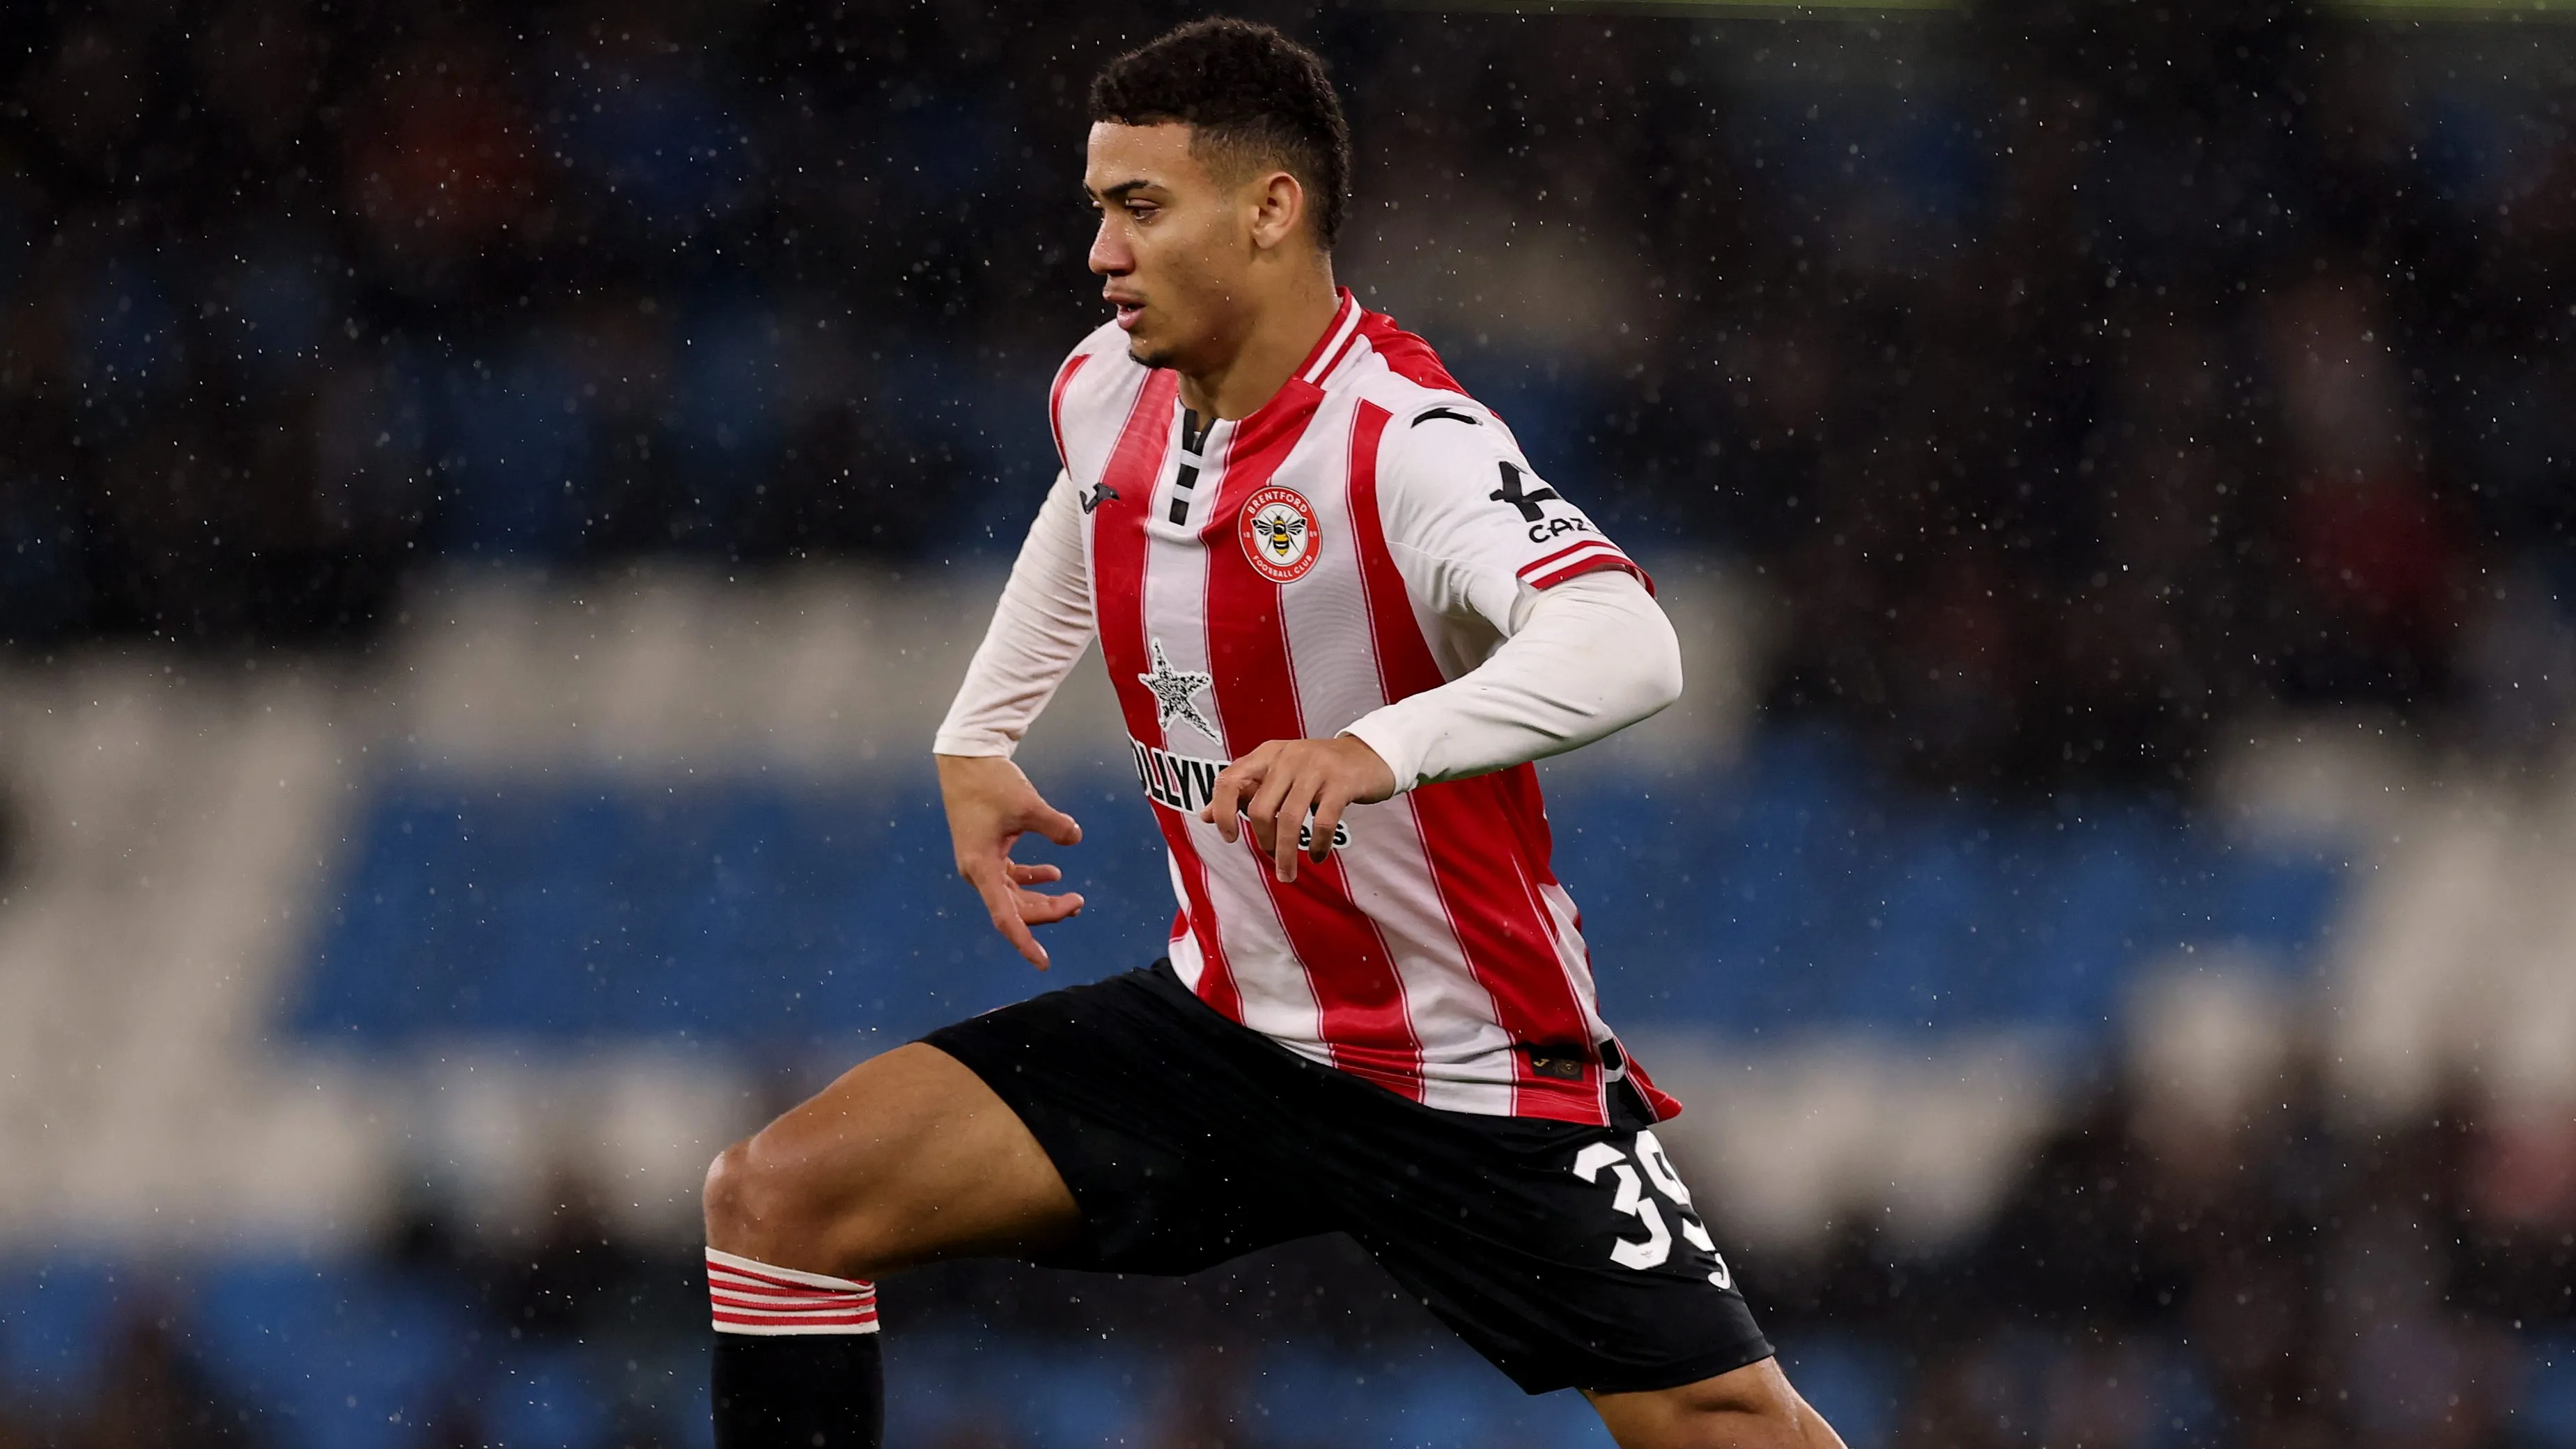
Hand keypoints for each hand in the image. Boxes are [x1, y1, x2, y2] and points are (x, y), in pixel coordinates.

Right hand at [937, 753, 1083, 968]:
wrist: (966, 760)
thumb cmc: (990, 783)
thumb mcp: (1028, 804)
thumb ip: (1055, 825)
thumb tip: (1074, 837)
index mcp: (982, 868)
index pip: (1006, 918)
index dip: (1025, 942)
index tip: (1043, 963)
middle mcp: (979, 872)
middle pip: (1015, 908)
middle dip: (1047, 912)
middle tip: (1078, 903)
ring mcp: (982, 862)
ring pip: (1015, 895)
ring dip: (1042, 898)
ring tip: (1074, 897)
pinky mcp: (988, 851)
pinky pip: (1011, 877)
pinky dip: (1033, 878)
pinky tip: (1054, 874)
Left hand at [1200, 735, 1397, 883]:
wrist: (1371, 754)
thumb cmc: (1319, 769)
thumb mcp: (1279, 773)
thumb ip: (1244, 792)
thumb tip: (1206, 816)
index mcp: (1268, 754)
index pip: (1230, 780)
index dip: (1224, 811)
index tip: (1229, 837)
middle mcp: (1288, 757)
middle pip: (1260, 808)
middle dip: (1263, 841)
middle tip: (1272, 859)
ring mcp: (1316, 768)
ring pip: (1288, 819)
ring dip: (1285, 854)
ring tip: (1288, 873)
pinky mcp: (1341, 782)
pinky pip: (1322, 821)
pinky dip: (1317, 845)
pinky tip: (1317, 856)